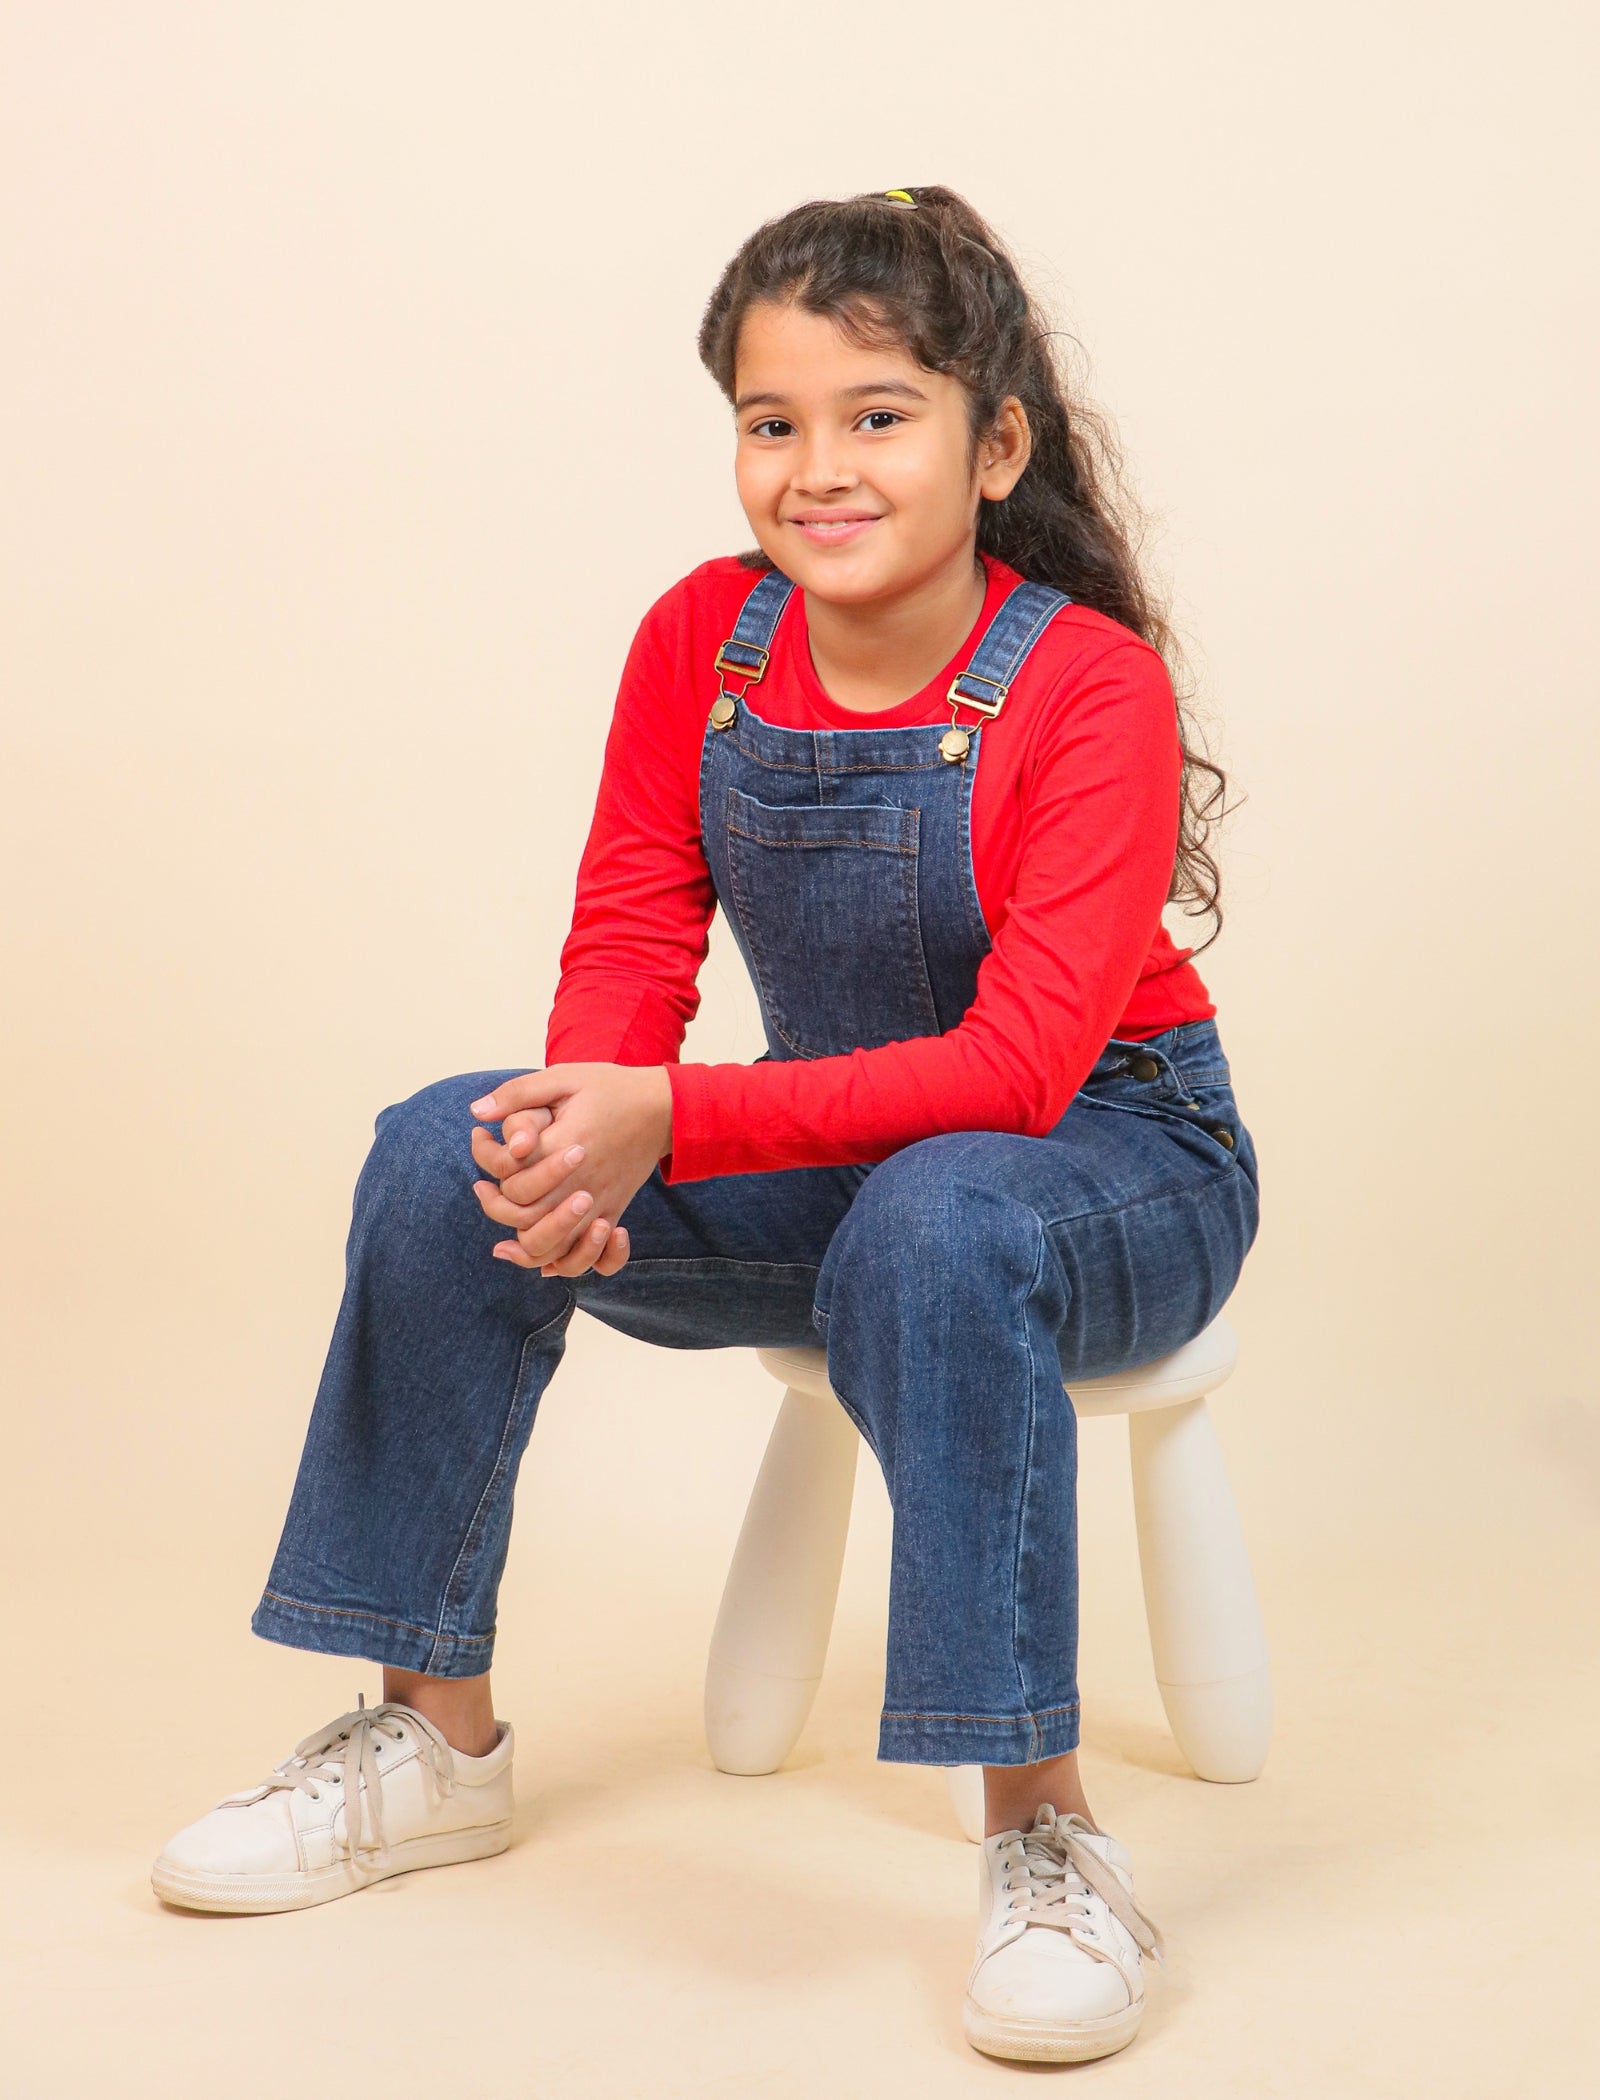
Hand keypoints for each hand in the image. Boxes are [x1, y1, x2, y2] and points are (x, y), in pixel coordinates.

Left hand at [469, 1062, 672, 1277]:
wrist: (664, 1107)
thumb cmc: (612, 1089)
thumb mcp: (564, 1077)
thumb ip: (519, 1094)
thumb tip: (477, 1112)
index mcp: (566, 1145)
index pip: (513, 1170)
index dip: (487, 1157)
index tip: (479, 1137)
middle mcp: (582, 1181)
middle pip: (527, 1215)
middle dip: (496, 1205)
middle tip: (480, 1187)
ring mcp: (600, 1202)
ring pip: (554, 1245)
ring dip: (524, 1247)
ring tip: (503, 1239)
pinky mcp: (613, 1211)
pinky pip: (591, 1257)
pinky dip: (567, 1265)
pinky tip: (546, 1265)